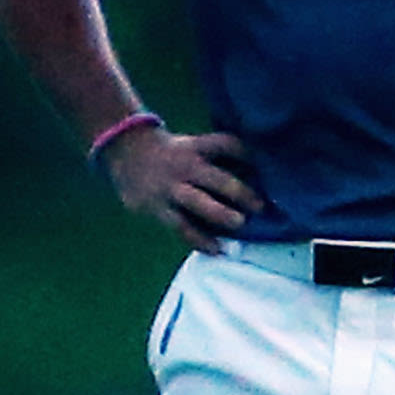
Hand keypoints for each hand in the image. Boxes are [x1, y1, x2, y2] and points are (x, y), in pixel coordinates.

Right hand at [108, 125, 259, 240]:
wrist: (126, 150)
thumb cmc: (172, 152)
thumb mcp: (191, 144)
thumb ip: (216, 158)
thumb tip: (256, 173)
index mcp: (196, 147)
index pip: (226, 145)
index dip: (248, 154)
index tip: (268, 167)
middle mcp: (185, 166)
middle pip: (216, 178)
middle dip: (240, 192)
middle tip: (261, 206)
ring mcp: (171, 187)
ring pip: (198, 203)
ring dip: (221, 214)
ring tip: (240, 224)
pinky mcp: (157, 207)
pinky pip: (181, 226)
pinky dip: (199, 240)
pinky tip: (217, 250)